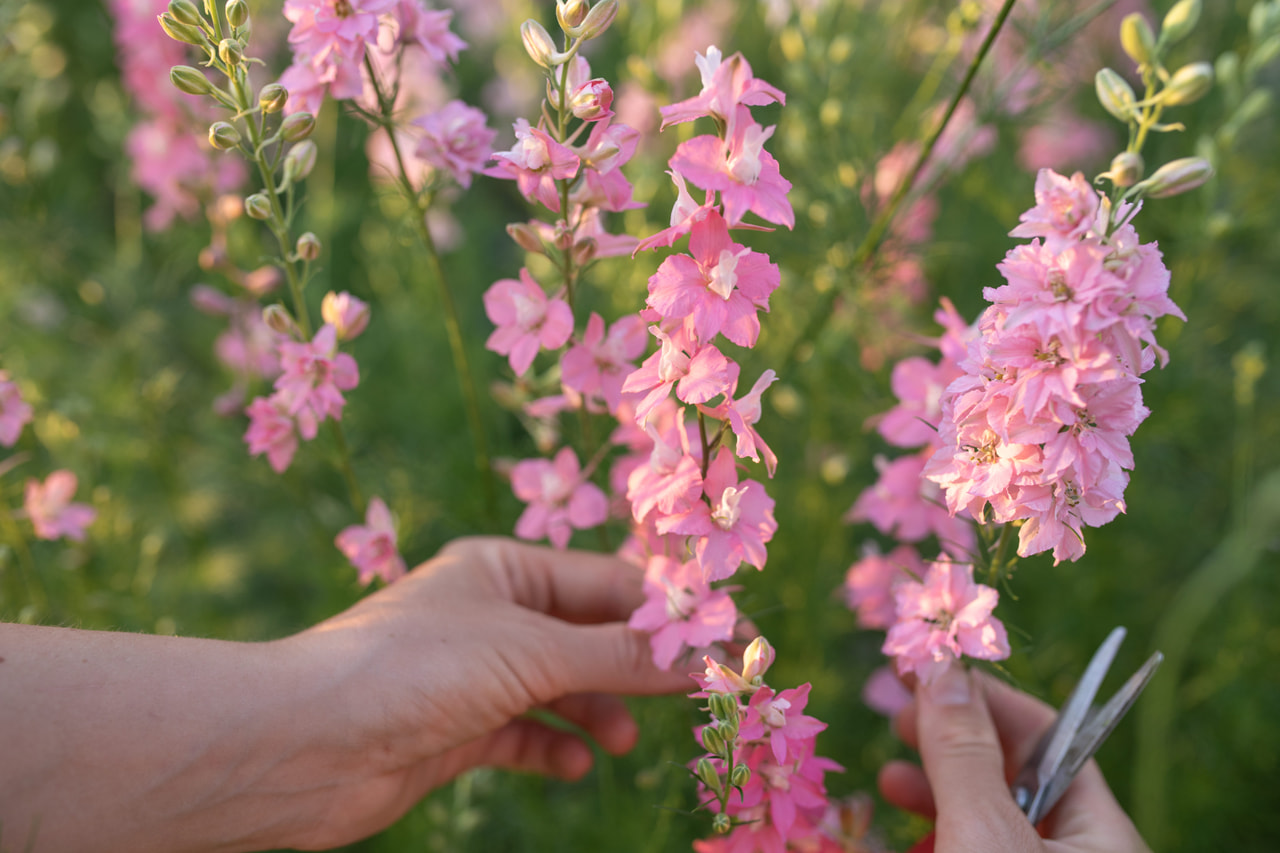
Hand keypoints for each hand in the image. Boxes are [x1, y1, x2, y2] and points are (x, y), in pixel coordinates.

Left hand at [276, 536, 689, 848]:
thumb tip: (700, 653)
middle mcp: (491, 615)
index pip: (607, 582)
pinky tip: (573, 765)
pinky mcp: (457, 729)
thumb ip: (618, 654)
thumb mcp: (531, 652)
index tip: (727, 642)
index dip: (668, 612)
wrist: (304, 744)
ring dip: (598, 711)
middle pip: (588, 635)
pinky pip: (526, 735)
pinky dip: (554, 748)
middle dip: (638, 665)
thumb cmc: (416, 669)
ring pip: (561, 688)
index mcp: (504, 569)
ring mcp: (474, 674)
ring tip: (623, 739)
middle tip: (698, 695)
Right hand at [878, 664, 1150, 852]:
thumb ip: (964, 753)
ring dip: (934, 788)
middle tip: (899, 717)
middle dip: (951, 740)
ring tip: (889, 778)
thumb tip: (943, 667)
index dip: (986, 697)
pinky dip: (937, 831)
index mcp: (1103, 834)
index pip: (1051, 736)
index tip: (929, 673)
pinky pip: (974, 848)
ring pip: (987, 816)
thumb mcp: (983, 832)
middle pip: (1014, 773)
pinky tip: (902, 825)